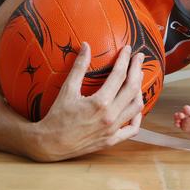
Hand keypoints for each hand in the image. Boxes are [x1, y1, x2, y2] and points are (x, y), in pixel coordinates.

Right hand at [31, 43, 144, 161]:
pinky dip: (137, 117)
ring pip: (136, 107)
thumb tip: (86, 45)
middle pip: (132, 88)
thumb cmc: (57, 116)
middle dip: (137, 69)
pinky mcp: (112, 140)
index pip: (119, 75)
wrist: (50, 144)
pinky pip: (132, 129)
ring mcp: (113, 130)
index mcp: (100, 102)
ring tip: (137, 78)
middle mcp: (110, 116)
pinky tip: (135, 107)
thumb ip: (79, 67)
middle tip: (139, 58)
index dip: (125, 59)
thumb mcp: (67, 89)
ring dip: (139, 90)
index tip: (128, 49)